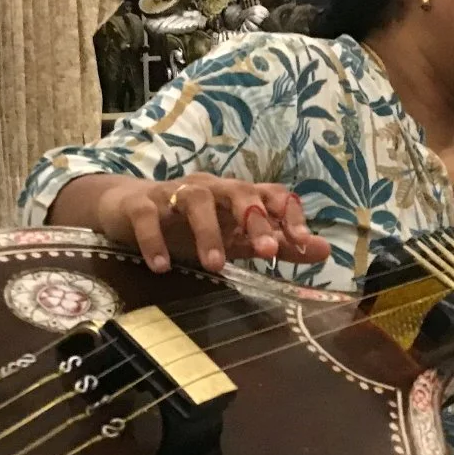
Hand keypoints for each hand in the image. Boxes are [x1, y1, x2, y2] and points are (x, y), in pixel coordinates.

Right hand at [94, 173, 329, 273]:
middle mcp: (210, 188)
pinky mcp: (140, 205)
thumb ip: (279, 244)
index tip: (301, 242)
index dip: (289, 214)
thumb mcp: (237, 239)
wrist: (128, 211)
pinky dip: (154, 240)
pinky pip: (148, 217)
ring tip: (215, 266)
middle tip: (267, 252)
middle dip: (255, 219)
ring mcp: (173, 193)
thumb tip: (325, 251)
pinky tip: (162, 266)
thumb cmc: (190, 227)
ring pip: (196, 201)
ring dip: (207, 233)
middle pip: (239, 192)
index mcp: (236, 196)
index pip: (271, 193)